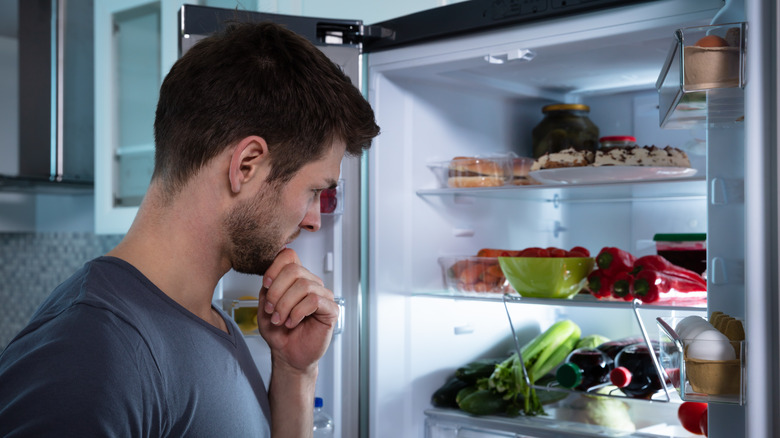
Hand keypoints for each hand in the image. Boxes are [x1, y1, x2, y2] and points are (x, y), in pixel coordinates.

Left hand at [257, 248, 338, 371]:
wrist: (287, 354)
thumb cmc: (278, 331)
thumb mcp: (264, 306)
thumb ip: (267, 287)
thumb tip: (272, 271)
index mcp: (295, 279)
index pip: (289, 256)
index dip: (275, 267)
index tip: (266, 284)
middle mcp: (311, 283)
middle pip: (294, 270)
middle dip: (277, 291)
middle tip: (270, 310)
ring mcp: (323, 295)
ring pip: (303, 286)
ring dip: (285, 305)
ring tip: (280, 319)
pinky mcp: (331, 309)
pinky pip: (314, 301)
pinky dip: (297, 313)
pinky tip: (292, 322)